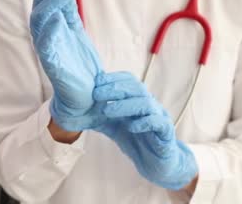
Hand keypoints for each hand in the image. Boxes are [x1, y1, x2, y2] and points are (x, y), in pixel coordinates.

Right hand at [30, 0, 103, 131]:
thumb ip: (69, 11)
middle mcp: (48, 34)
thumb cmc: (80, 66)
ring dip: (51, 4)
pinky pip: (45, 46)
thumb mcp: (76, 31)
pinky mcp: (52, 65)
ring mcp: (48, 49)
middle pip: (41, 4)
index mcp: (54, 26)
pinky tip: (57, 20)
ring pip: (39, 21)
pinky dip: (49, 31)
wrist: (86, 98)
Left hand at [93, 72, 197, 189]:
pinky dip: (144, 122)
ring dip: (125, 105)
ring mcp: (159, 116)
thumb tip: (75, 111)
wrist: (156, 163)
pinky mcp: (166, 132)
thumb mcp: (112, 127)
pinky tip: (131, 127)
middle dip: (115, 88)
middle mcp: (149, 104)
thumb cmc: (135, 140)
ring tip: (108, 110)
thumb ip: (98, 117)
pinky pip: (158, 122)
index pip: (127, 81)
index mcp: (137, 99)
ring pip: (146, 103)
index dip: (111, 79)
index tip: (95, 82)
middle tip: (96, 94)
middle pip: (136, 87)